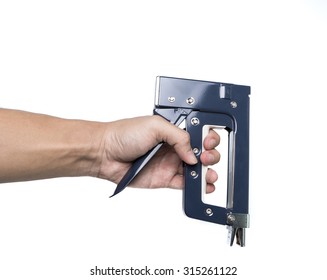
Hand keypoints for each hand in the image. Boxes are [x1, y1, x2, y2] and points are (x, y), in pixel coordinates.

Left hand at [98, 116, 219, 192]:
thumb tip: (192, 154)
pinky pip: (184, 184)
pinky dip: (196, 186)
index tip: (208, 142)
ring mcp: (170, 164)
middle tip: (205, 157)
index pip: (198, 134)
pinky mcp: (164, 179)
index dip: (208, 138)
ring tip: (208, 174)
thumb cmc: (124, 134)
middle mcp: (173, 147)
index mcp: (173, 131)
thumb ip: (178, 136)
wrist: (106, 153)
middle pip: (201, 152)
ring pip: (195, 170)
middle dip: (210, 155)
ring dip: (207, 172)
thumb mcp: (155, 126)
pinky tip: (204, 185)